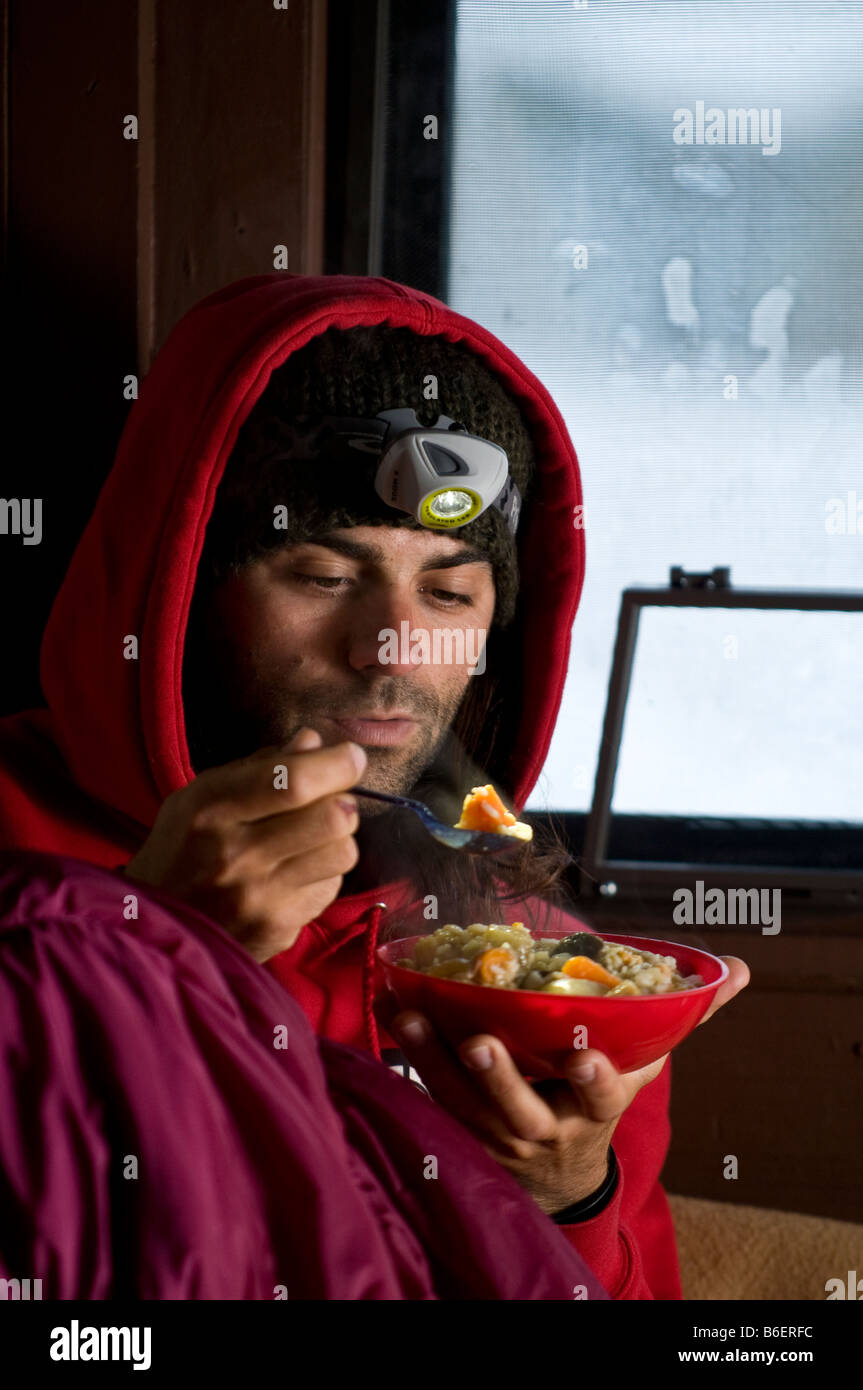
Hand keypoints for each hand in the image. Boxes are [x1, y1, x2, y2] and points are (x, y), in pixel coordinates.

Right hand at [123, 727, 366, 960]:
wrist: (156, 926)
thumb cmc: (182, 849)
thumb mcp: (203, 796)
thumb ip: (260, 767)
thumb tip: (314, 743)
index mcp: (210, 810)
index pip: (292, 781)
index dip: (336, 764)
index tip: (349, 756)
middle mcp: (235, 856)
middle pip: (333, 816)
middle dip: (344, 799)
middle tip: (333, 799)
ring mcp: (258, 898)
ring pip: (342, 852)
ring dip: (337, 839)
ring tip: (312, 838)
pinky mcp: (277, 928)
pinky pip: (330, 887)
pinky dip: (322, 874)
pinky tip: (295, 873)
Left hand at [389, 955, 749, 1214]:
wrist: (556, 1175)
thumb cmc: (598, 1099)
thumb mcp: (645, 1067)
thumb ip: (684, 1016)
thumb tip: (740, 969)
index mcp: (594, 1109)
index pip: (602, 1098)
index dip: (595, 1080)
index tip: (584, 1058)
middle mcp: (545, 1127)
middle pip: (519, 1106)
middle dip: (500, 1076)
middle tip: (481, 1040)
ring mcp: (495, 1135)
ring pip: (462, 1102)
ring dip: (435, 1057)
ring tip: (414, 1016)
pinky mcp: (458, 1131)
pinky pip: (429, 1095)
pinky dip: (409, 1056)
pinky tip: (392, 1012)